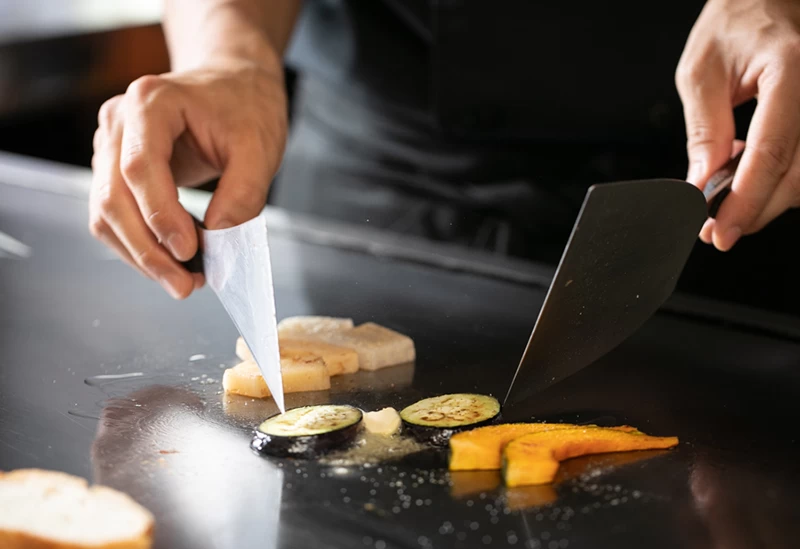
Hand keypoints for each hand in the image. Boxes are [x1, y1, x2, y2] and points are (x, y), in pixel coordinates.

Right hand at [90, 56, 287, 297]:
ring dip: (140, 255)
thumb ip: (243, 194)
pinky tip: (172, 263)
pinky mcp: (115, 170)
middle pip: (113, 198)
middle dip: (147, 250)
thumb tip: (220, 244)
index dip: (160, 216)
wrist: (233, 85)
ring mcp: (111, 146)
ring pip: (106, 214)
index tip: (189, 252)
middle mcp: (118, 122)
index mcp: (150, 103)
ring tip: (183, 282)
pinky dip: (139, 246)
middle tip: (185, 286)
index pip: (139, 168)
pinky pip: (115, 217)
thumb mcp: (260, 147)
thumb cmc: (245, 106)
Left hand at [676, 0, 799, 250]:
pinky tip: (754, 176)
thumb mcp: (702, 71)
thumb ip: (704, 130)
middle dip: (754, 210)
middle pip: (797, 175)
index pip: (771, 154)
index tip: (720, 234)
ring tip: (728, 202)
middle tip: (715, 228)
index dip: (745, 203)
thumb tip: (700, 186)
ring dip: (768, 200)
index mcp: (792, 71)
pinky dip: (781, 180)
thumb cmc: (736, 21)